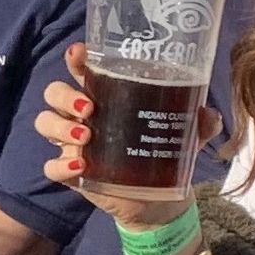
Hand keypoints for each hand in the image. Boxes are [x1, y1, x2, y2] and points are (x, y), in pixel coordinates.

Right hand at [35, 47, 204, 230]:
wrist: (156, 200)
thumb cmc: (163, 154)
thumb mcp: (186, 136)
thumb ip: (199, 124)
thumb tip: (209, 113)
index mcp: (105, 97)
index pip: (82, 71)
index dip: (76, 59)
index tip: (79, 53)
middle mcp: (81, 116)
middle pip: (54, 93)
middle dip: (65, 95)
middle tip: (90, 108)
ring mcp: (72, 144)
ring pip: (45, 123)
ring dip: (59, 125)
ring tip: (85, 135)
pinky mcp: (70, 173)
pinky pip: (51, 167)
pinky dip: (60, 165)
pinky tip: (80, 167)